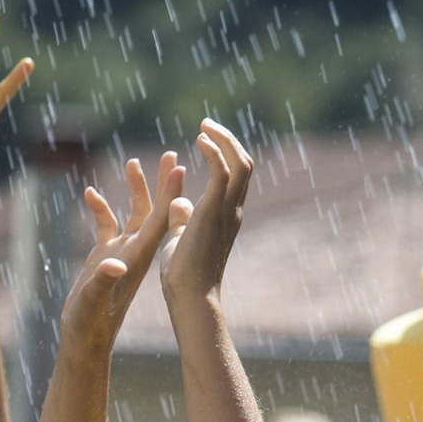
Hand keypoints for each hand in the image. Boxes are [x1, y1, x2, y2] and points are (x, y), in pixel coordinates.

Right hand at [61, 154, 186, 346]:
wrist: (86, 342)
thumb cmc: (90, 324)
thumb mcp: (93, 301)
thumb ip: (102, 280)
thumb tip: (115, 264)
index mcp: (136, 258)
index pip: (160, 221)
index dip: (170, 194)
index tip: (180, 168)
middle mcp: (133, 252)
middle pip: (153, 211)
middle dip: (161, 184)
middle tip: (170, 155)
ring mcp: (120, 254)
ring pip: (133, 214)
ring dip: (134, 190)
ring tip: (133, 162)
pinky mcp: (104, 258)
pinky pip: (107, 226)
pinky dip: (101, 208)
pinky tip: (91, 193)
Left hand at [159, 120, 253, 307]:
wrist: (188, 296)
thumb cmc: (183, 275)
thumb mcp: (179, 239)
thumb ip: (181, 218)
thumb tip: (178, 203)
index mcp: (226, 216)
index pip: (236, 176)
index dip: (225, 153)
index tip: (205, 138)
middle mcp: (233, 210)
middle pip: (244, 165)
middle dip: (228, 140)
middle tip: (206, 125)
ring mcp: (227, 211)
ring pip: (240, 164)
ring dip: (223, 140)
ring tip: (204, 126)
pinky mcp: (214, 211)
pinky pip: (223, 171)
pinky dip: (214, 151)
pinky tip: (199, 140)